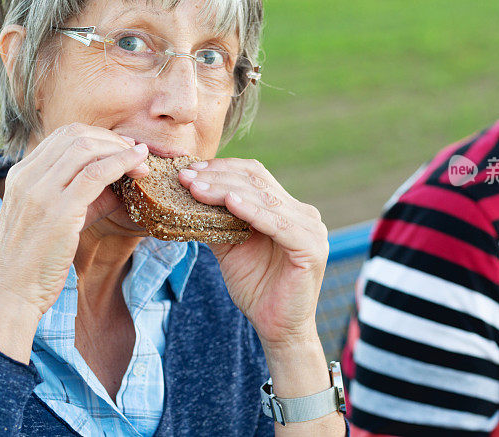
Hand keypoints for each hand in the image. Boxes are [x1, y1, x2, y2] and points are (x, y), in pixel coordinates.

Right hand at [0, 123, 149, 314]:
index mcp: (20, 174)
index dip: (97, 136)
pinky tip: (138, 168)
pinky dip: (122, 164)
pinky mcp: (58, 210)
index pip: (62, 136)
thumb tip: (121, 182)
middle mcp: (27, 177)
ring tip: (141, 161)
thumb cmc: (35, 260)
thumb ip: (82, 196)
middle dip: (111, 139)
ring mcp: (40, 192)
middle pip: (76, 136)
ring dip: (120, 150)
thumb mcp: (52, 218)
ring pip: (86, 149)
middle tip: (135, 151)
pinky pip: (96, 174)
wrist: (11, 292)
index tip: (120, 147)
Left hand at [178, 158, 328, 346]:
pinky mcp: (311, 248)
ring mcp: (312, 230)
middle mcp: (304, 214)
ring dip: (226, 190)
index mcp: (288, 209)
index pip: (255, 175)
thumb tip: (187, 196)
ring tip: (197, 188)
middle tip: (186, 177)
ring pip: (264, 199)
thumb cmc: (256, 288)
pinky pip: (278, 224)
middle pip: (257, 183)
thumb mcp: (230, 247)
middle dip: (218, 177)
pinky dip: (252, 211)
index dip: (222, 168)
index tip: (189, 170)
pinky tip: (229, 203)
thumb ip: (217, 221)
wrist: (278, 329)